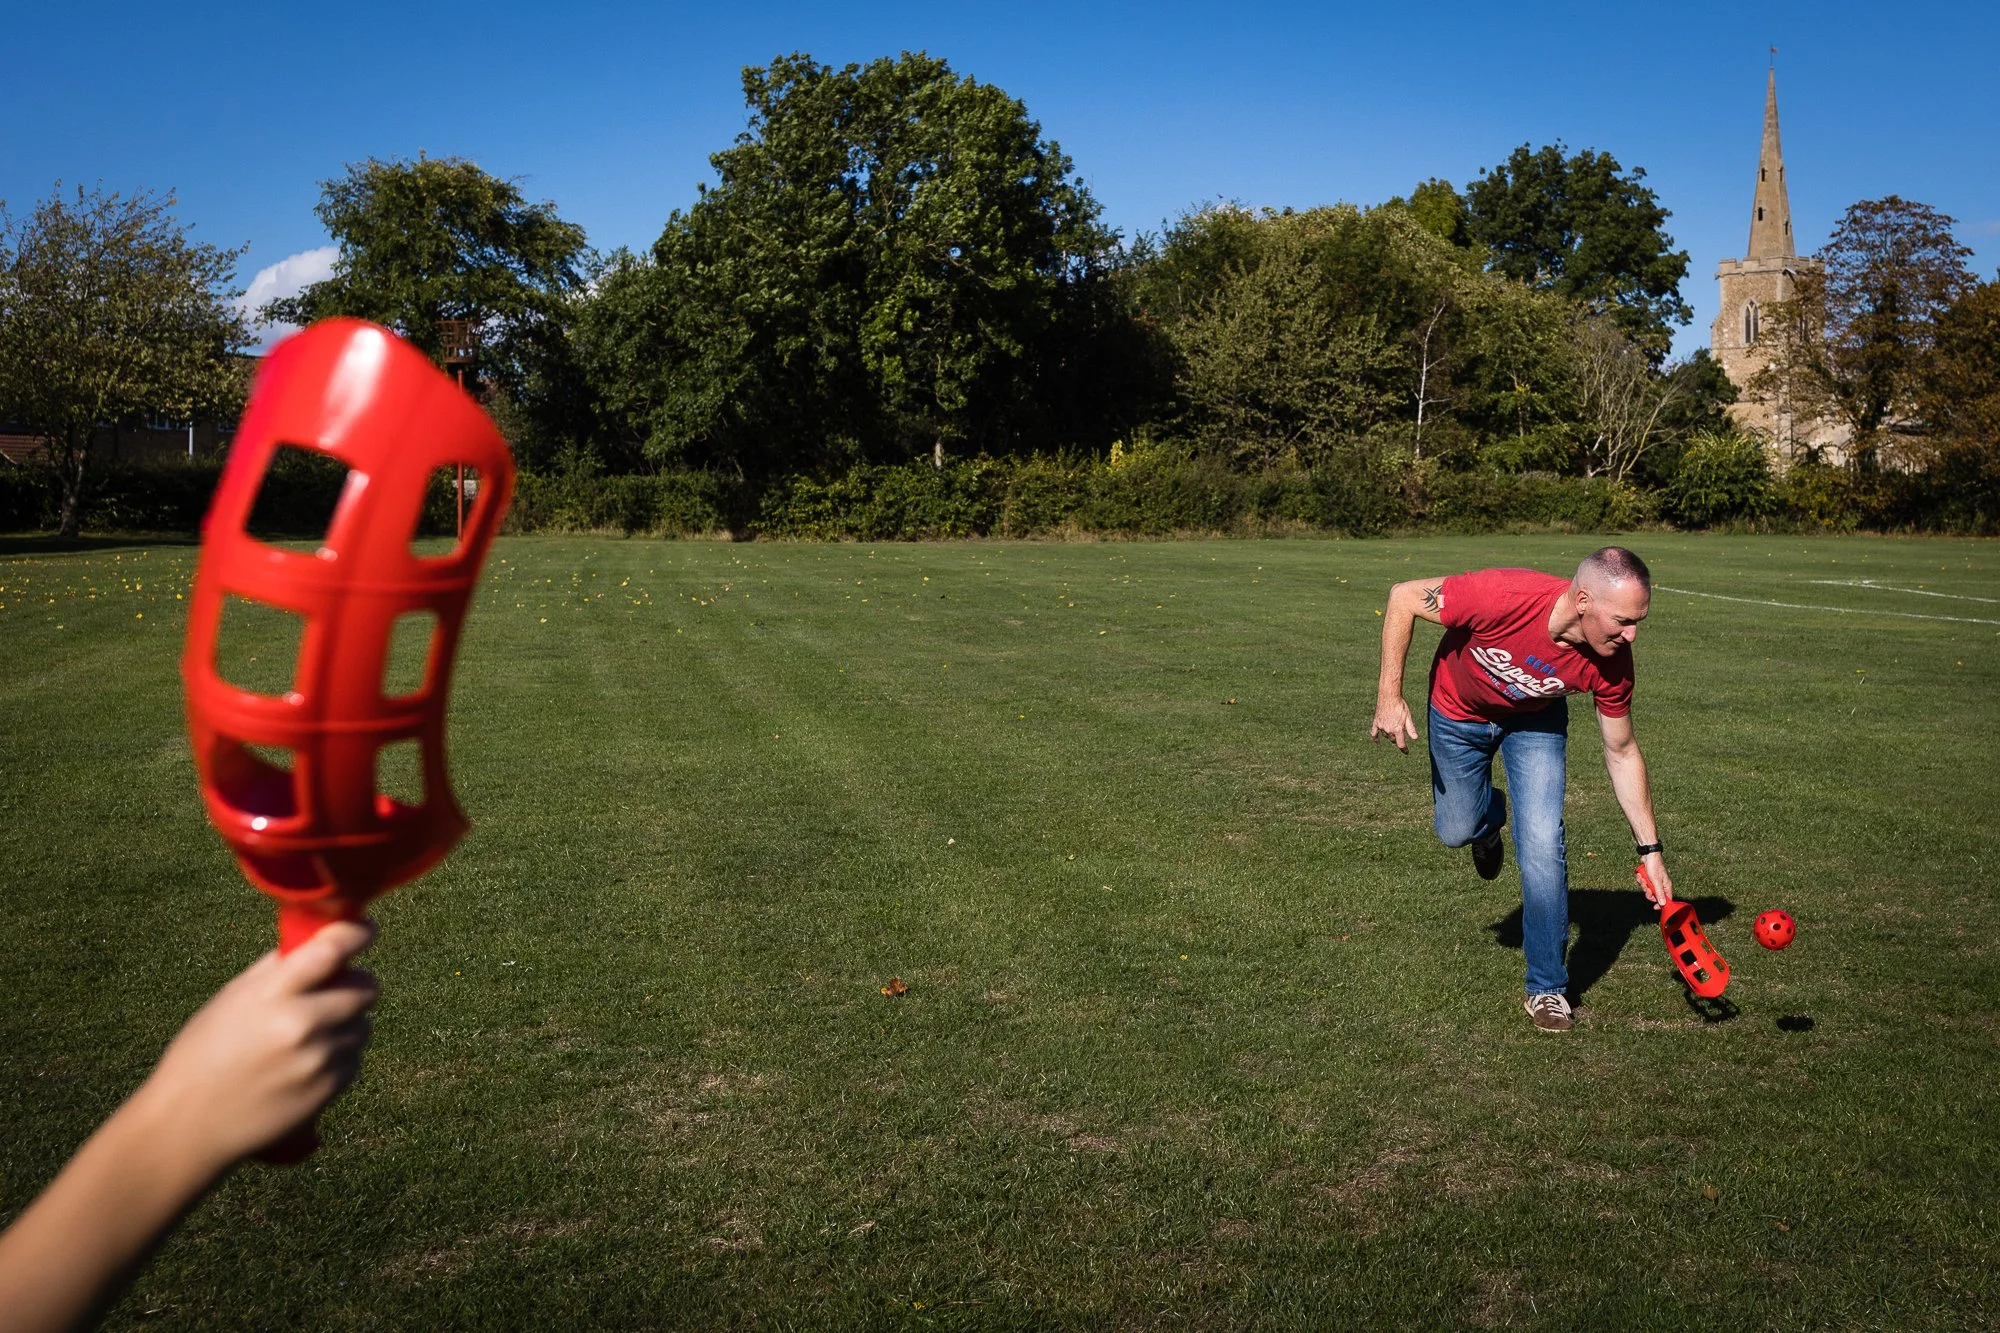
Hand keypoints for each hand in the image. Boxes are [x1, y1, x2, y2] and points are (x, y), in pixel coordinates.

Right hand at [130, 920, 377, 1175]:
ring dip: (346, 1025)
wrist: (188, 1125)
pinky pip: (355, 1059)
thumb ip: (277, 969)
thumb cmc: (204, 1055)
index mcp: (271, 993)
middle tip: (335, 992)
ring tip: (305, 1039)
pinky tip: (303, 1067)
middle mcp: (301, 1022)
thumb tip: (320, 940)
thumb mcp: (232, 999)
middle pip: (364, 987)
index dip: (357, 934)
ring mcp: (319, 1057)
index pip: (332, 949)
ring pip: (364, 1025)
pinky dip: (340, 1057)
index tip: (366, 931)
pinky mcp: (330, 1088)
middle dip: (355, 985)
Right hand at [1371, 695, 1418, 751]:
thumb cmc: (1400, 705)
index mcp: (1397, 730)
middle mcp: (1388, 730)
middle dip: (1397, 739)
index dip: (1404, 749)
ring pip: (1386, 735)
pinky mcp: (1376, 722)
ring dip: (1390, 736)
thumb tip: (1415, 738)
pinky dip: (1375, 738)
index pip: (1401, 744)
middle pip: (1393, 739)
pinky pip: (1374, 733)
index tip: (1406, 752)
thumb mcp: (1408, 717)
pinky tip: (1377, 742)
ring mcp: (1381, 727)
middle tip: (1401, 735)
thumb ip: (1411, 728)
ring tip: (1393, 731)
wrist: (1388, 696)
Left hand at [1637, 853, 1673, 908]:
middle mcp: (1661, 884)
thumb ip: (1659, 893)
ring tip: (1642, 878)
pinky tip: (1640, 875)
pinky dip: (1640, 879)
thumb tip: (1663, 904)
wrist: (1648, 855)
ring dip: (1643, 884)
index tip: (1654, 907)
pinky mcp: (1648, 878)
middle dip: (1648, 892)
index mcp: (1666, 886)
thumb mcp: (1656, 881)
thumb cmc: (1654, 866)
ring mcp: (1654, 881)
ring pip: (1647, 889)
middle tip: (1646, 887)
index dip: (1660, 904)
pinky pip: (1643, 883)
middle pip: (1654, 895)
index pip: (1666, 900)